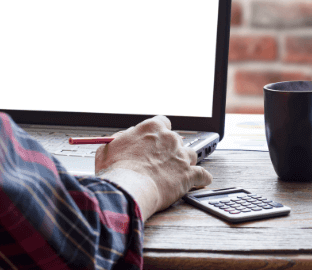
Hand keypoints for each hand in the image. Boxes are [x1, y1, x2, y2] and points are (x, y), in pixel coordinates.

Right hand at [95, 115, 211, 218]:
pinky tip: (199, 180)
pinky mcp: (189, 174)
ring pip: (191, 155)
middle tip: (160, 162)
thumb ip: (121, 138)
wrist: (129, 189)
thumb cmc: (116, 170)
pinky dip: (201, 178)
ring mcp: (182, 156)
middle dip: (170, 150)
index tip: (156, 141)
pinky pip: (203, 175)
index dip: (159, 133)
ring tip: (176, 172)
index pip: (163, 122)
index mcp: (152, 128)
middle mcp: (170, 139)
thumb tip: (126, 137)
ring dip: (185, 162)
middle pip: (176, 140)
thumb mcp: (108, 148)